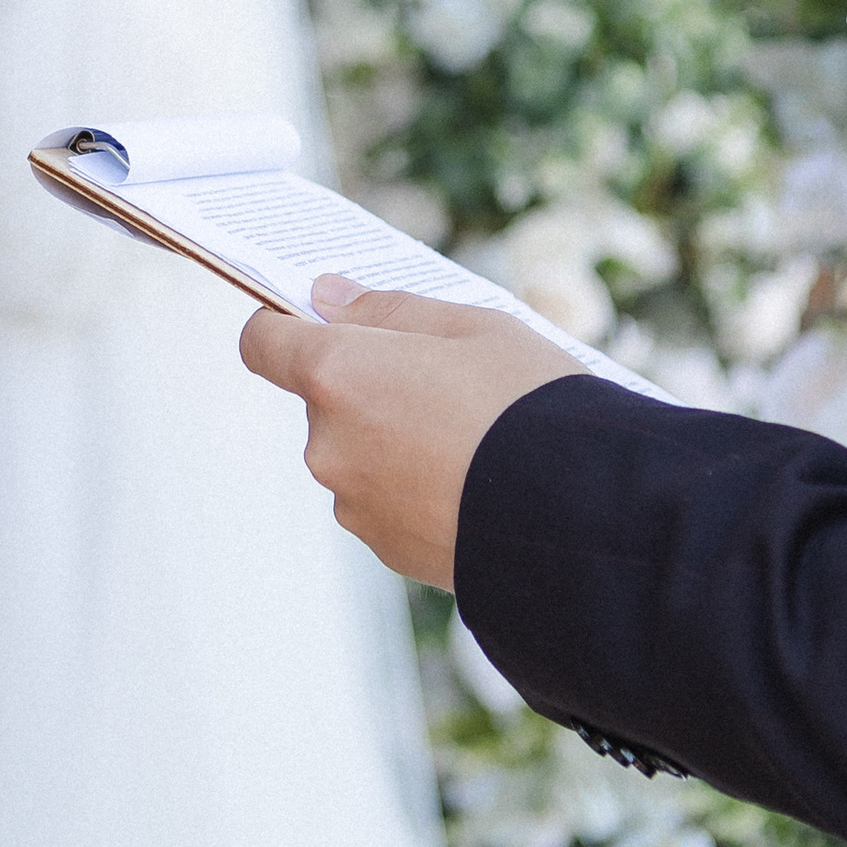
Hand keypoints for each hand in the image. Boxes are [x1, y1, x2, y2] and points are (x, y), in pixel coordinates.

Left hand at [238, 280, 581, 586]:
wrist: (582, 516)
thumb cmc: (530, 405)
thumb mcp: (475, 327)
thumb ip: (389, 309)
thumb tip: (327, 297)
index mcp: (339, 375)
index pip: (264, 343)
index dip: (286, 327)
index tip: (324, 322)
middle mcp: (328, 444)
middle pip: (323, 402)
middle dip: (370, 388)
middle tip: (447, 384)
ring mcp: (354, 503)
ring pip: (357, 454)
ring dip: (394, 442)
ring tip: (473, 440)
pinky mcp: (385, 549)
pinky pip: (385, 502)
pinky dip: (416, 489)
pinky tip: (475, 484)